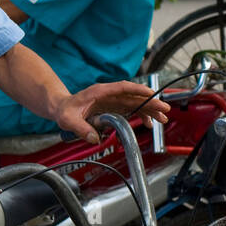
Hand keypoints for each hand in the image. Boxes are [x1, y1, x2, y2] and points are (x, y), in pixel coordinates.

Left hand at [55, 81, 170, 143]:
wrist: (61, 108)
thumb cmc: (64, 110)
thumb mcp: (68, 120)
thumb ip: (80, 128)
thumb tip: (94, 138)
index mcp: (99, 92)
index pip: (122, 87)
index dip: (138, 89)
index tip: (151, 93)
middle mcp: (109, 95)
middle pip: (133, 96)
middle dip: (150, 102)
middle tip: (164, 110)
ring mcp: (112, 101)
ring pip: (135, 103)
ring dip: (149, 110)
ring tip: (162, 119)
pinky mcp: (113, 108)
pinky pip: (131, 110)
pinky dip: (141, 115)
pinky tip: (148, 123)